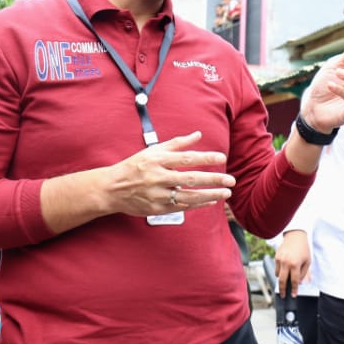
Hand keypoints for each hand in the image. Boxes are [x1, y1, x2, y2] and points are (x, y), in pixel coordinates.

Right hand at [104, 131, 233, 215]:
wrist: (112, 188)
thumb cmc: (134, 166)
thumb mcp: (152, 151)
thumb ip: (177, 143)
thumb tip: (198, 134)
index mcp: (157, 160)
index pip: (186, 158)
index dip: (206, 157)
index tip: (222, 158)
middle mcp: (158, 177)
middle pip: (190, 178)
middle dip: (213, 179)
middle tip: (231, 180)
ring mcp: (157, 194)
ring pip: (188, 196)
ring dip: (209, 195)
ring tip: (226, 193)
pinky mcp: (157, 209)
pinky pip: (182, 207)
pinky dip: (198, 204)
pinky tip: (211, 201)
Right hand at [275, 230, 311, 296]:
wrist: (295, 236)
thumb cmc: (303, 248)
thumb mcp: (308, 261)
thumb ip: (303, 273)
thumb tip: (298, 283)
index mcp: (295, 264)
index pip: (294, 280)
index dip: (294, 289)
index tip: (293, 295)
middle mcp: (286, 263)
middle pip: (282, 281)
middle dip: (283, 290)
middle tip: (283, 295)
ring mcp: (280, 260)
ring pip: (278, 275)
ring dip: (282, 279)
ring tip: (286, 279)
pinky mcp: (276, 257)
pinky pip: (276, 268)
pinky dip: (280, 271)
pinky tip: (285, 269)